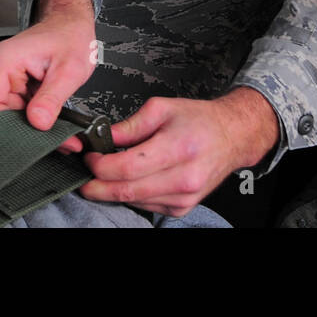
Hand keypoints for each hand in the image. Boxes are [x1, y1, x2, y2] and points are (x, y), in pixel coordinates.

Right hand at [0, 0, 95, 135]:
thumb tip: (38, 122)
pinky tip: (54, 119)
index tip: (33, 137)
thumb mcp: (69, 69)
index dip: (10, 127)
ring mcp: (4, 78)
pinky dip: (37, 117)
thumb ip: (52, 98)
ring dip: (35, 125)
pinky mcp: (13, 85)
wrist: (71, 24)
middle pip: (0, 115)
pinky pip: (19, 110)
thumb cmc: (70, 37)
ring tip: (61, 127)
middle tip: (58, 138)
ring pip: (11, 116)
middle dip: (28, 130)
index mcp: (3, 61)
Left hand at [78, 88, 278, 217]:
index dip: (100, 165)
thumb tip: (102, 137)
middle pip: (127, 191)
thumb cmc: (200, 120)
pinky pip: (146, 206)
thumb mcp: (162, 108)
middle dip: (97, 185)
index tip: (90, 157)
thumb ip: (129, 125)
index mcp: (178, 148)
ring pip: (134, 202)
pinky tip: (131, 181)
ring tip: (107, 174)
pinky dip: (132, 196)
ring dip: (113, 191)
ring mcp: (184, 197)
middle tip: (84, 176)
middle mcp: (183, 177)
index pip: (127, 167)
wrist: (231, 136)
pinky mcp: (182, 207)